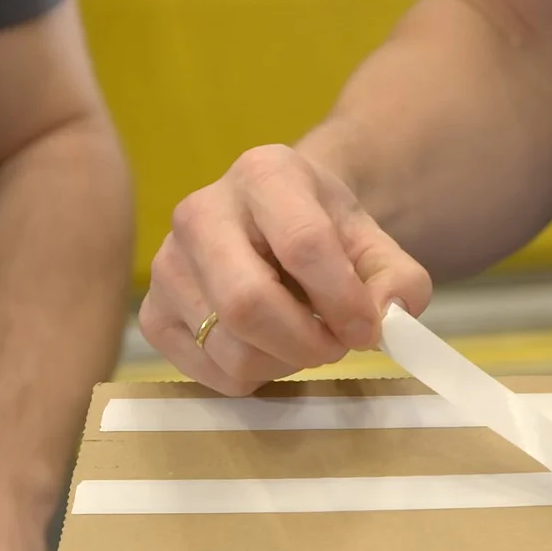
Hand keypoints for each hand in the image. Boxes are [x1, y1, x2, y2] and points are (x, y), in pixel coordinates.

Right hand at [139, 144, 432, 395]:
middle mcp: (201, 211)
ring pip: (229, 346)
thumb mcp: (375, 244)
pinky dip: (253, 376)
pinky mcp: (152, 313)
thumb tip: (385, 318)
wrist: (274, 224)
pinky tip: (269, 347)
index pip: (303, 243)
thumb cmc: (325, 232)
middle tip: (337, 345)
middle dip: (307, 342)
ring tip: (306, 339)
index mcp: (264, 174)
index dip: (342, 299)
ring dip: (285, 362)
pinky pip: (207, 371)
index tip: (369, 329)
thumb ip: (399, 281)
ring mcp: (166, 264)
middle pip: (248, 302)